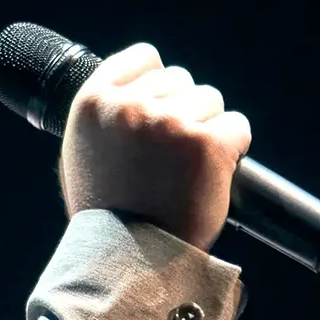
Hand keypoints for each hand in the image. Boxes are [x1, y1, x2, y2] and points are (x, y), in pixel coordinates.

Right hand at [59, 43, 251, 250]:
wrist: (129, 262)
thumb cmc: (106, 216)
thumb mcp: (81, 154)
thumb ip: (105, 117)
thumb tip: (133, 90)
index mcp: (92, 102)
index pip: (144, 57)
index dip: (158, 81)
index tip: (161, 107)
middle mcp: (130, 106)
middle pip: (181, 78)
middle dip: (184, 110)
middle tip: (173, 155)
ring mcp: (170, 123)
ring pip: (211, 99)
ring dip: (208, 128)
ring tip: (189, 168)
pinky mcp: (207, 144)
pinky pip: (238, 126)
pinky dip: (233, 146)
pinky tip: (213, 172)